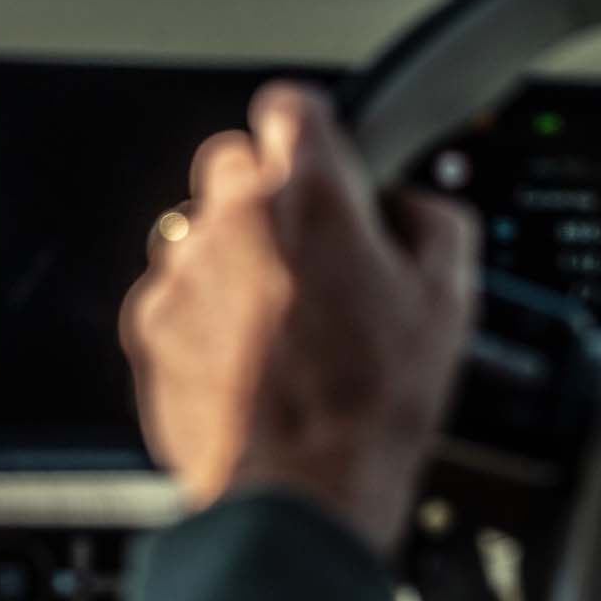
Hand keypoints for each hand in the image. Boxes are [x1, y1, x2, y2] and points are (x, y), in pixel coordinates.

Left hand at [119, 80, 478, 555]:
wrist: (302, 495)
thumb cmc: (372, 403)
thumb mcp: (450, 300)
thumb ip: (434, 221)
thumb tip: (411, 207)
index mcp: (308, 194)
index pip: (292, 105)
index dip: (316, 134)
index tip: (328, 162)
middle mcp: (234, 217)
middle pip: (236, 162)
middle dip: (270, 194)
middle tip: (311, 252)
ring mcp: (182, 270)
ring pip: (200, 228)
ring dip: (233, 255)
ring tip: (279, 318)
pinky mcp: (149, 322)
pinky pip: (174, 291)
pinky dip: (202, 312)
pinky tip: (246, 356)